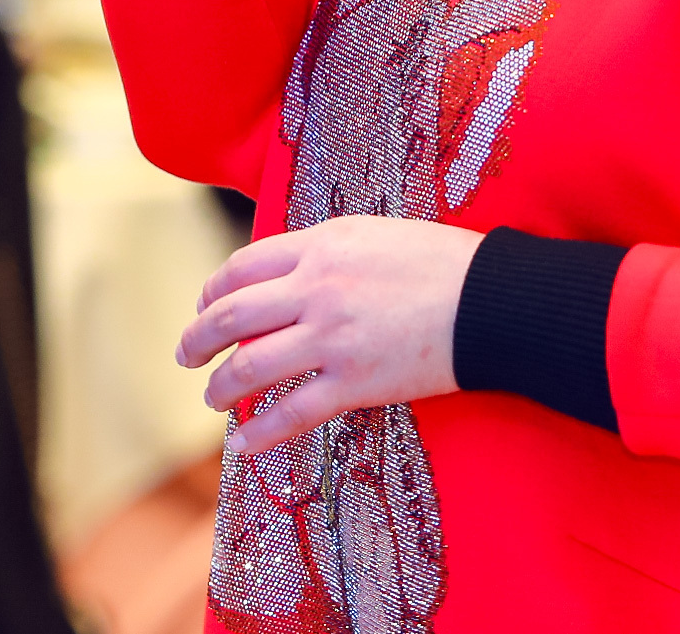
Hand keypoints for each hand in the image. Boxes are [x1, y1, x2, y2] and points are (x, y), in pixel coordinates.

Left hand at [177, 216, 482, 453]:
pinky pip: (291, 413)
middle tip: (188, 355)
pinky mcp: (354, 382)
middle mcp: (317, 289)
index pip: (242, 268)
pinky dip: (259, 433)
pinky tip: (244, 445)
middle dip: (198, 339)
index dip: (213, 292)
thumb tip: (291, 273)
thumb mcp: (377, 234)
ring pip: (249, 367)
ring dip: (219, 388)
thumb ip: (328, 252)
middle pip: (231, 316)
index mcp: (322, 246)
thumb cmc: (444, 263)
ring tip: (212, 398)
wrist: (492, 299)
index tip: (206, 307)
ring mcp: (332, 338)